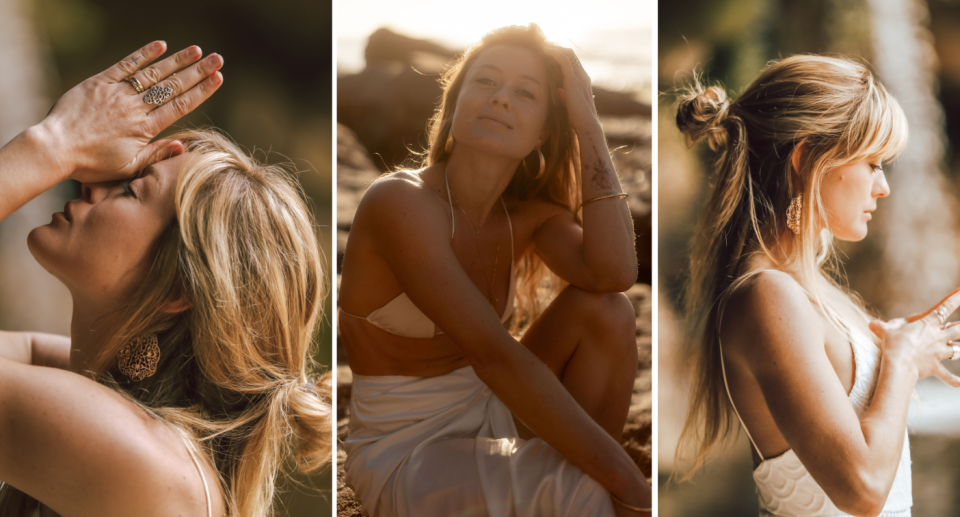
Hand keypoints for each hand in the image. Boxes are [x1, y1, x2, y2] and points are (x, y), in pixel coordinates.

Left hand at [37, 41, 223, 182]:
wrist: (55, 148)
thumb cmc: (91, 164)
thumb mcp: (128, 168)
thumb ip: (156, 155)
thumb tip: (182, 145)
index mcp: (144, 129)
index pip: (180, 105)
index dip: (201, 91)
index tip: (218, 78)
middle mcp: (135, 107)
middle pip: (172, 86)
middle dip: (198, 72)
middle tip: (218, 59)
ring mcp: (117, 93)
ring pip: (153, 73)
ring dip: (177, 60)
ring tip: (197, 50)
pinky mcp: (99, 83)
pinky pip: (125, 66)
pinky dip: (143, 54)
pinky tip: (160, 45)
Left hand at [544, 46, 598, 132]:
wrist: (586, 124)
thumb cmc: (577, 118)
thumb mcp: (569, 104)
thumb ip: (564, 95)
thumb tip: (558, 91)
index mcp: (582, 80)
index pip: (572, 61)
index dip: (560, 54)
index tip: (547, 52)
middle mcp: (582, 75)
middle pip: (570, 54)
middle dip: (557, 47)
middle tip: (543, 44)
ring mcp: (579, 76)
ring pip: (567, 53)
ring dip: (554, 47)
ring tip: (542, 44)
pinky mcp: (573, 79)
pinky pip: (564, 60)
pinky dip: (554, 52)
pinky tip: (545, 50)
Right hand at [870, 286, 959, 385]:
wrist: (898, 362)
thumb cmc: (893, 343)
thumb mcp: (885, 331)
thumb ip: (880, 327)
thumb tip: (871, 324)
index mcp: (928, 323)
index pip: (946, 306)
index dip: (957, 297)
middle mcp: (938, 337)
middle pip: (958, 329)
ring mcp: (939, 352)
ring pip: (957, 350)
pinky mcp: (935, 367)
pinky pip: (946, 375)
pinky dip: (953, 380)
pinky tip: (959, 384)